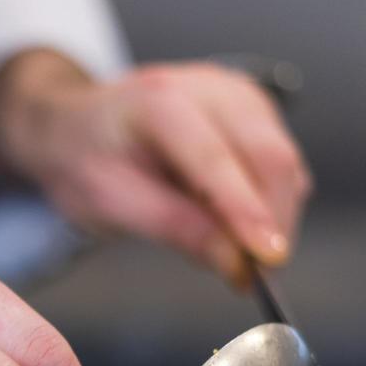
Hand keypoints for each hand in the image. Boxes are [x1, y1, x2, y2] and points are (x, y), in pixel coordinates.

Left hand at [0, 51, 311, 281]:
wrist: (80, 125)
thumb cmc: (88, 161)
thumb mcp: (111, 203)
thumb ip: (175, 228)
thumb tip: (237, 263)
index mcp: (160, 101)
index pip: (215, 159)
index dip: (246, 211)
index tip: (268, 259)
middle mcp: (210, 88)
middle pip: (270, 156)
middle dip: (272, 223)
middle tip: (255, 277)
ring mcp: (240, 95)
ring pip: (285, 163)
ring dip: (273, 217)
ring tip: (232, 249)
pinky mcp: (257, 112)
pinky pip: (282, 164)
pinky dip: (269, 203)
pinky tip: (232, 219)